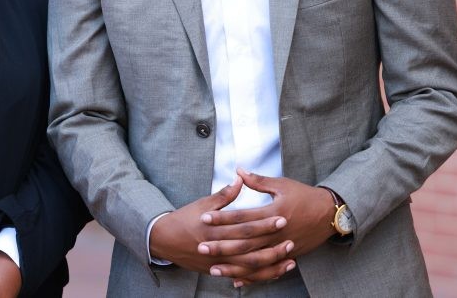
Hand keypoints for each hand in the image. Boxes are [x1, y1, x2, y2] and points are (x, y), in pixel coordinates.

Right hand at [149, 177, 291, 275]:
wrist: (164, 240)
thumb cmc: (185, 219)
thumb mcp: (202, 204)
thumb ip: (224, 195)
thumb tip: (240, 179)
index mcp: (215, 230)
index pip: (244, 227)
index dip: (264, 223)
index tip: (282, 218)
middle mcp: (218, 249)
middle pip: (250, 251)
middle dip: (273, 247)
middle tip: (292, 241)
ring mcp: (218, 263)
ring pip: (249, 269)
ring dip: (271, 266)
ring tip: (291, 261)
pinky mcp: (218, 272)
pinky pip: (243, 277)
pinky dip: (260, 277)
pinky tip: (275, 273)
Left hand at [199, 169, 333, 285]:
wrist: (330, 214)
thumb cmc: (304, 195)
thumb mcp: (282, 184)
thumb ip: (258, 180)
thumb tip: (238, 170)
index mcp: (274, 213)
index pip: (243, 217)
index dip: (223, 217)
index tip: (205, 218)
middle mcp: (277, 233)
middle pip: (245, 241)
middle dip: (222, 245)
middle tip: (201, 246)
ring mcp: (282, 247)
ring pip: (254, 260)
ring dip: (233, 265)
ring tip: (213, 268)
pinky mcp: (287, 256)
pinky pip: (266, 270)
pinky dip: (251, 276)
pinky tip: (236, 280)